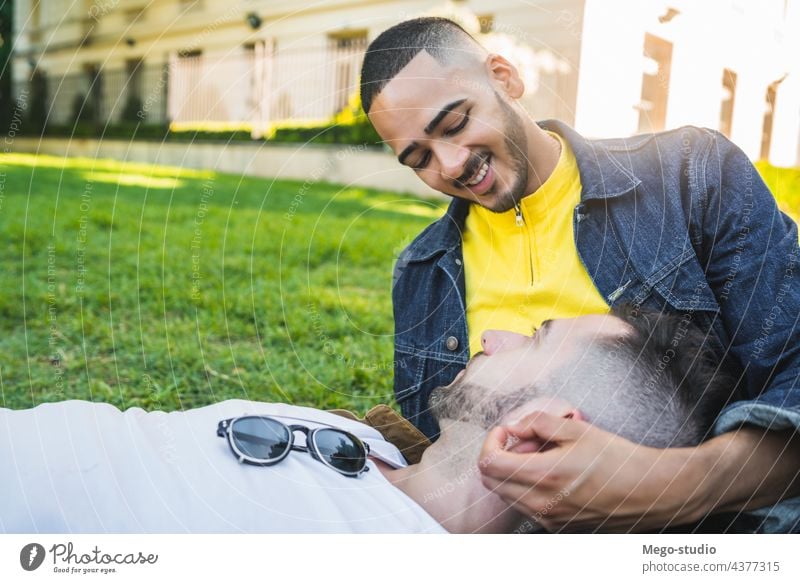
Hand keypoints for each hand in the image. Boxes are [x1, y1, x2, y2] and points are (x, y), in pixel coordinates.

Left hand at [478, 411, 709, 531]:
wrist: (650, 491)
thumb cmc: (617, 458)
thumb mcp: (577, 429)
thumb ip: (537, 423)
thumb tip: (512, 427)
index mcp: (545, 475)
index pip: (489, 464)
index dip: (491, 441)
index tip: (506, 430)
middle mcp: (542, 503)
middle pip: (492, 482)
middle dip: (499, 456)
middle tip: (525, 441)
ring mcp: (548, 519)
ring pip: (506, 495)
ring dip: (512, 472)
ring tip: (542, 456)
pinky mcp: (556, 526)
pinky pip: (525, 506)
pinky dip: (526, 486)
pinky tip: (552, 472)